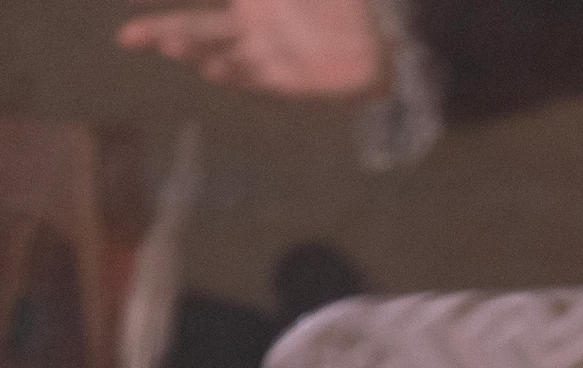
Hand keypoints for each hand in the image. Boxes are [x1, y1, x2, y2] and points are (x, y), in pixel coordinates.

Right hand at [118, 0, 382, 98]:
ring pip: (221, 55)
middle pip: (198, 29)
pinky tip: (211, 68)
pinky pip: (256, 79)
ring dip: (195, 51)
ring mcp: (269, 57)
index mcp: (252, 2)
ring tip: (170, 43)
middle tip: (128, 37)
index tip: (135, 32)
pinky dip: (234, 73)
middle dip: (162, 31)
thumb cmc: (342, 7)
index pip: (200, 9)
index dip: (170, 20)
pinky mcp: (290, 82)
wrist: (392, 39)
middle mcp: (251, 31)